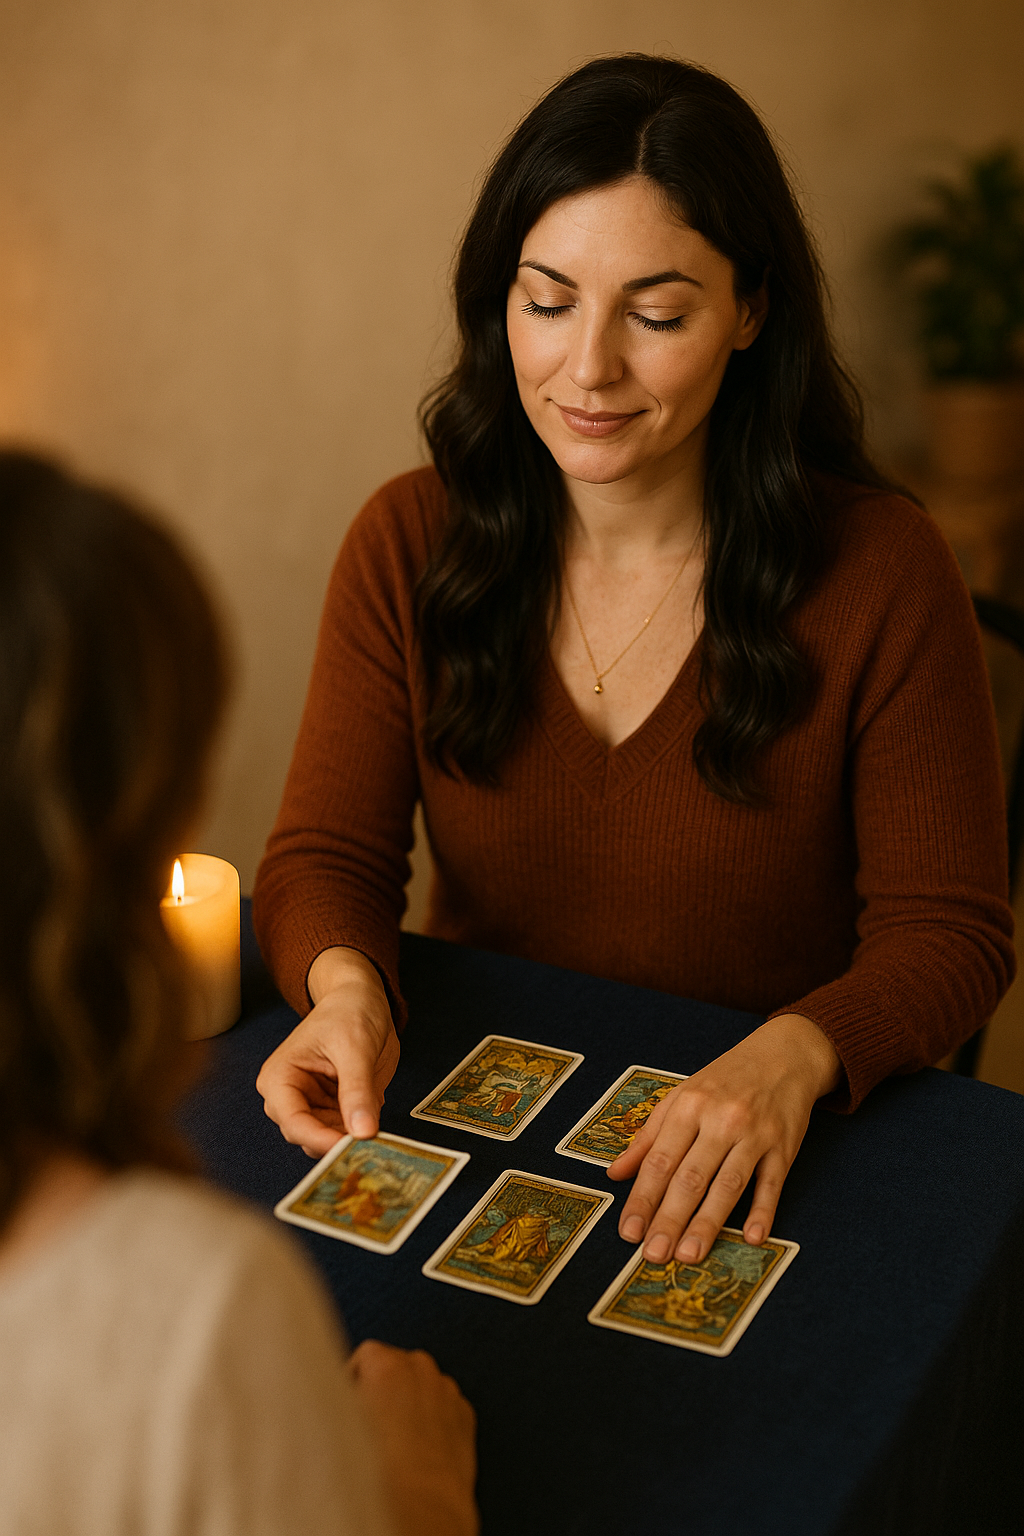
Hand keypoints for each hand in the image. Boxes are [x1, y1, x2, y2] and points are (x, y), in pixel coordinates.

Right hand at [255, 947, 399, 1155]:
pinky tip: (379, 1130)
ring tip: (380, 1138)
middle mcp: (290, 1098)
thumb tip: (363, 1131)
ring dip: (352, 1142)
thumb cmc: (348, 1011)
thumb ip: (357, 1089)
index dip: (320, 1139)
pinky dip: (362, 1134)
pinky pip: (345, 1133)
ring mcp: (313, 1105)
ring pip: (328, 1141)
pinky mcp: (334, 1109)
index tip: (352, 1145)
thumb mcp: (355, 1048)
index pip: (293, 1121)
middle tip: (371, 1145)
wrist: (361, 997)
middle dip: (338, 1143)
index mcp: (279, 1078)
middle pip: (308, 1137)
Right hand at [350, 1339, 477, 1535]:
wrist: (422, 1512)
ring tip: (392, 1440)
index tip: (347, 1405)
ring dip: (408, 1403)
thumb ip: (335, 1399)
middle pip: (395, 1366)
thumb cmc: (380, 1475)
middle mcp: (423, 1371)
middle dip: (382, 1390)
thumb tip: (327, 1400)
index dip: (353, 1382)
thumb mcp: (338, 1427)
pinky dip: (432, 1419)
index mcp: (389, 1366)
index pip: (365, 1354)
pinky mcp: (465, 1416)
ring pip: (420, 1386)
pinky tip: (417, 1448)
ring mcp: (448, 1392)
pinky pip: (441, 1406)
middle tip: (367, 1424)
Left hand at [608, 1014, 839, 1261]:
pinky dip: (762, 1210)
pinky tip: (750, 1236)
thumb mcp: (681, 1097)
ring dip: (708, 1223)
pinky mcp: (784, 1146)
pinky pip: (771, 1184)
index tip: (629, 1231)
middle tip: (654, 1254)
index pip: (660, 1160)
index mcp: (689, 1106)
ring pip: (728, 1185)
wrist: (783, 1055)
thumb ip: (648, 1137)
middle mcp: (721, 1119)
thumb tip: (615, 1174)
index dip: (642, 1198)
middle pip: (691, 1177)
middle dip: (670, 1218)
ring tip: (688, 1254)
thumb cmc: (725, 1079)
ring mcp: (754, 1134)